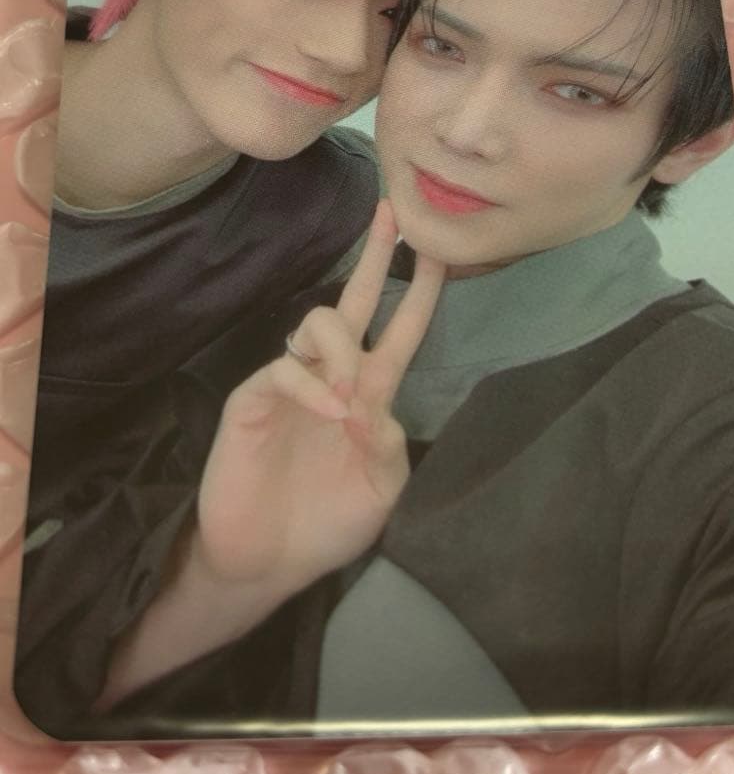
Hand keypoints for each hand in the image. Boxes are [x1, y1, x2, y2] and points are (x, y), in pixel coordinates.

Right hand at [196, 200, 444, 589]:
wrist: (268, 561)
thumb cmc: (328, 522)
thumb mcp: (379, 491)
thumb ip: (388, 445)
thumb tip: (375, 402)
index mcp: (369, 394)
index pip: (398, 332)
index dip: (421, 294)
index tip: (441, 253)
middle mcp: (332, 377)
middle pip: (354, 303)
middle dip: (374, 258)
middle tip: (391, 212)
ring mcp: (292, 385)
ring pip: (318, 324)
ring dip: (343, 346)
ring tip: (352, 390)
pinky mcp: (254, 401)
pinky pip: (283, 370)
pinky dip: (310, 386)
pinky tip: (329, 411)